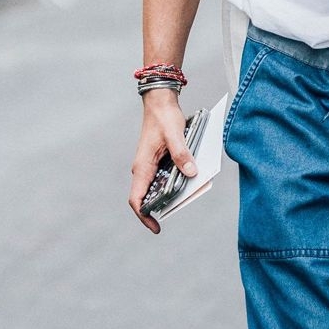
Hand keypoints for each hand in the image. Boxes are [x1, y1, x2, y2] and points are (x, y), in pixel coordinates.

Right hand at [128, 90, 197, 234]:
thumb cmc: (164, 116)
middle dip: (161, 208)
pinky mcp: (157, 161)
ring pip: (157, 188)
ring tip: (188, 195)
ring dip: (170, 194)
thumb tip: (191, 173)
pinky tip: (189, 180)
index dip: (144, 216)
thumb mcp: (176, 135)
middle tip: (181, 209)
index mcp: (142, 166)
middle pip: (147, 197)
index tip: (156, 227)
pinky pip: (164, 177)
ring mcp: (149, 165)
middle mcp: (143, 168)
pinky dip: (175, 182)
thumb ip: (182, 154)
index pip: (136, 199)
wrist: (159, 101)